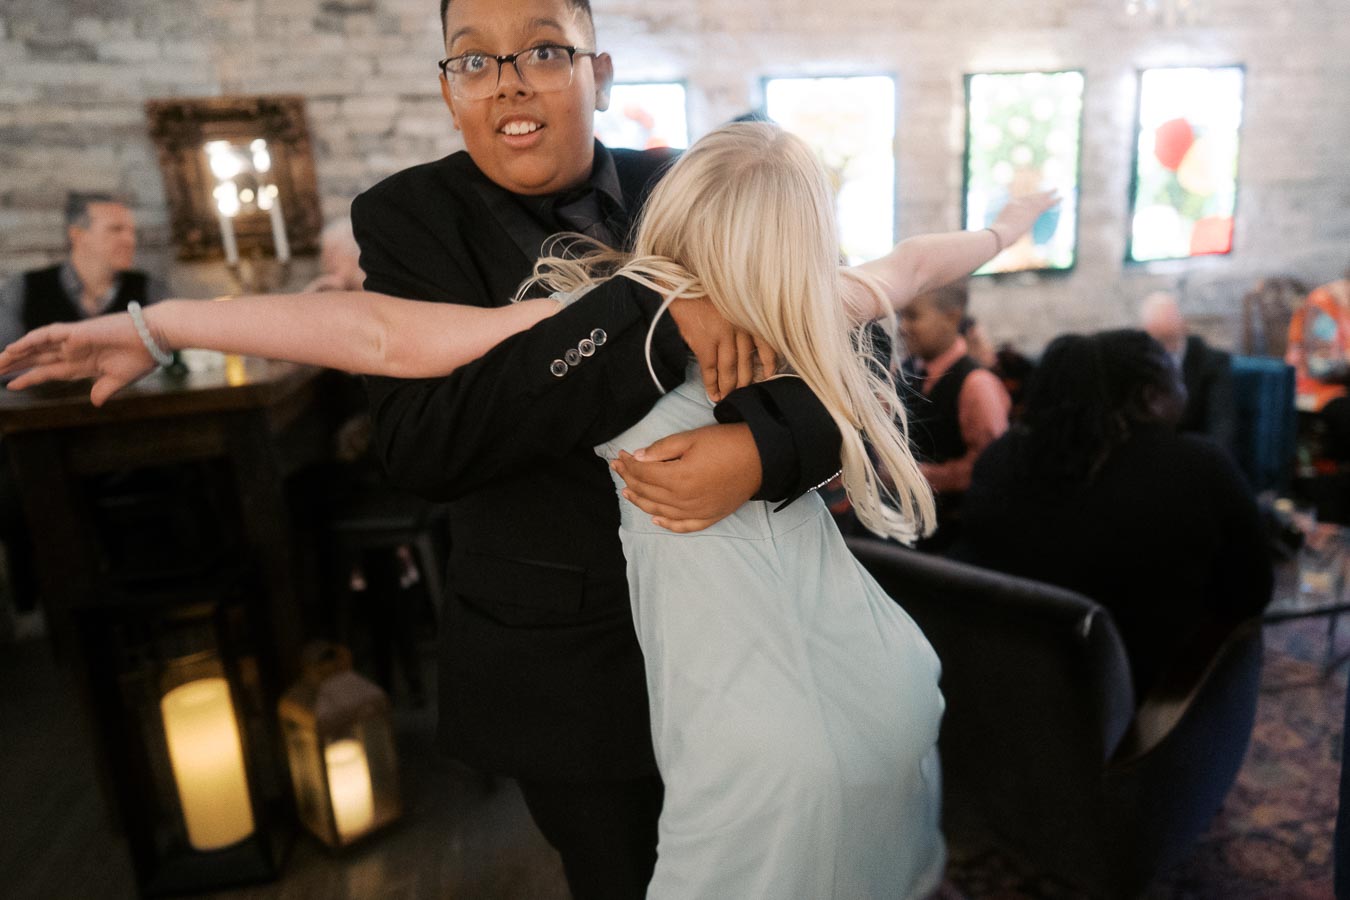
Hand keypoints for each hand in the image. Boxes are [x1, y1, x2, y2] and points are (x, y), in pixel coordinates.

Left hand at [0, 314, 156, 405]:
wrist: (154, 338)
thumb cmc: (142, 357)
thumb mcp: (120, 380)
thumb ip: (104, 390)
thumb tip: (95, 402)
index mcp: (83, 365)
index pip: (48, 372)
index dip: (29, 378)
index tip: (10, 385)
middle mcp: (73, 352)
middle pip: (36, 359)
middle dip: (15, 366)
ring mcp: (73, 341)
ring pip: (36, 347)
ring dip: (15, 354)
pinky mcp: (77, 331)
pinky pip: (46, 334)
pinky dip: (29, 341)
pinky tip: (13, 348)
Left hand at [611, 422, 761, 532]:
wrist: (761, 457)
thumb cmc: (726, 443)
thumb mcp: (692, 438)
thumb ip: (662, 449)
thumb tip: (637, 457)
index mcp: (678, 478)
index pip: (643, 473)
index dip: (628, 464)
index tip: (619, 455)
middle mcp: (684, 500)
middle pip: (647, 492)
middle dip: (629, 479)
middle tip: (617, 468)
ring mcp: (697, 512)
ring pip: (659, 511)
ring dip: (640, 502)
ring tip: (627, 491)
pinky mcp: (709, 517)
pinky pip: (683, 526)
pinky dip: (667, 524)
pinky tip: (655, 519)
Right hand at [667, 297, 775, 401]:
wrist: (682, 283)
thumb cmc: (705, 289)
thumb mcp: (731, 301)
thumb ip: (740, 319)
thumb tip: (745, 343)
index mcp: (748, 317)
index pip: (766, 344)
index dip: (768, 362)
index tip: (769, 375)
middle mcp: (740, 327)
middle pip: (747, 362)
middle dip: (746, 381)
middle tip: (744, 393)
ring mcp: (722, 335)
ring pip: (729, 368)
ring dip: (729, 386)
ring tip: (727, 398)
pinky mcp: (704, 342)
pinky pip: (710, 369)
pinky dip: (712, 383)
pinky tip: (713, 393)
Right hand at [990, 189, 1060, 248]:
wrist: (998, 234)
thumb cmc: (996, 238)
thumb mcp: (1000, 232)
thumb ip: (1006, 232)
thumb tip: (1006, 239)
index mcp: (1009, 207)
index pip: (1020, 201)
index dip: (1028, 199)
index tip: (1033, 198)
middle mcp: (1017, 203)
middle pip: (1031, 197)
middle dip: (1039, 194)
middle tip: (1047, 191)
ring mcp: (1025, 207)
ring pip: (1039, 198)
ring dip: (1048, 194)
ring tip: (1056, 189)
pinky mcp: (1033, 212)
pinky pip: (1046, 204)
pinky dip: (1054, 201)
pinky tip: (1061, 197)